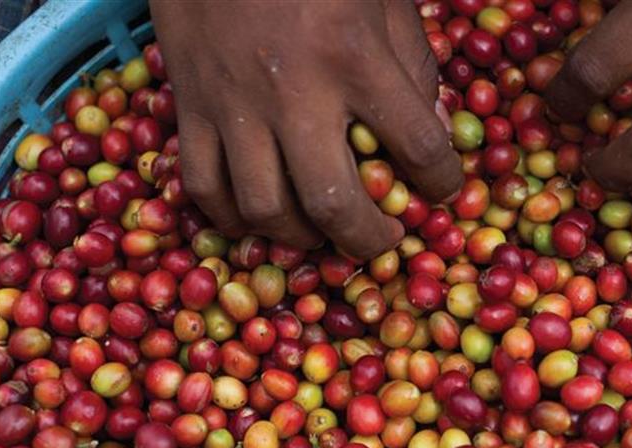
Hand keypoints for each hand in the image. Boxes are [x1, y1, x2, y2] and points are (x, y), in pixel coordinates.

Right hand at [150, 0, 461, 258]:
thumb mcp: (383, 2)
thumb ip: (414, 69)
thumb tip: (433, 137)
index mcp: (355, 55)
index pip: (418, 146)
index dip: (443, 183)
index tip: (444, 192)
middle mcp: (294, 90)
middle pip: (335, 203)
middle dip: (369, 240)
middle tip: (385, 240)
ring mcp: (234, 105)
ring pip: (265, 208)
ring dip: (303, 238)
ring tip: (324, 233)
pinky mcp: (188, 108)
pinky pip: (204, 189)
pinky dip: (234, 220)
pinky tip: (261, 217)